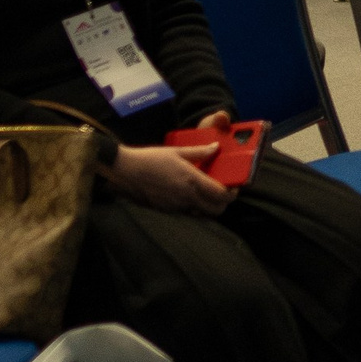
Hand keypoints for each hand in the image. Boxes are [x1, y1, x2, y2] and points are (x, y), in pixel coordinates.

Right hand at [110, 143, 232, 214]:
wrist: (126, 173)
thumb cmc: (151, 159)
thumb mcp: (177, 151)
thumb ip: (200, 152)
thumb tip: (216, 147)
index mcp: (192, 180)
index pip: (220, 195)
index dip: (231, 194)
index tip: (234, 187)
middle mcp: (187, 197)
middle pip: (215, 210)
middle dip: (223, 203)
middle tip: (223, 192)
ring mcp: (177, 206)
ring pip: (202, 213)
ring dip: (209, 207)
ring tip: (207, 193)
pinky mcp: (167, 211)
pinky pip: (188, 213)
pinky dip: (194, 207)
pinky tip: (190, 195)